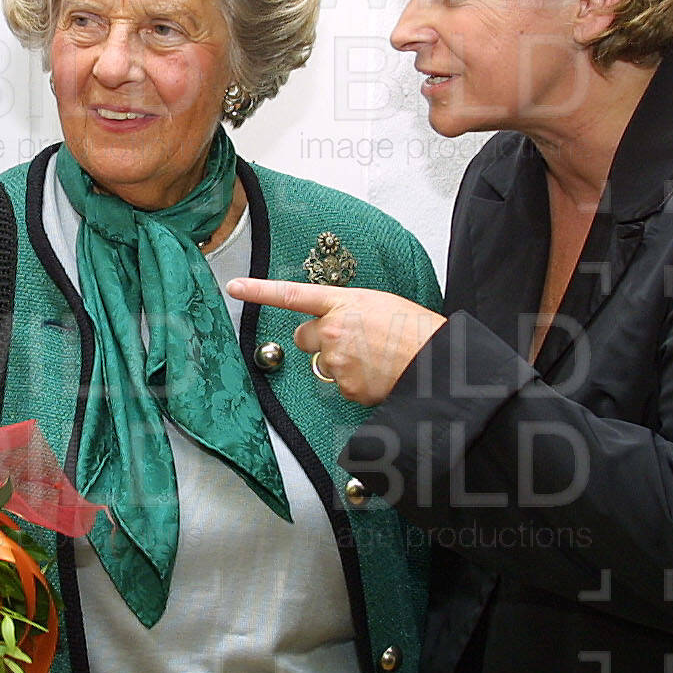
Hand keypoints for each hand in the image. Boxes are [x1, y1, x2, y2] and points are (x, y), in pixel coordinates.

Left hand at [225, 278, 445, 406]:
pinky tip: (378, 375)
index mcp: (343, 303)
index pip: (292, 294)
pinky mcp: (345, 386)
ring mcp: (337, 360)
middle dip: (319, 339)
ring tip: (374, 359)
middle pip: (304, 335)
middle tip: (352, 341)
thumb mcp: (381, 304)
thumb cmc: (416, 329)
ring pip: (324, 362)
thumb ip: (350, 310)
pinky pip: (341, 385)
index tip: (235, 287)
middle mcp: (333, 330)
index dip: (259, 291)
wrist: (437, 361)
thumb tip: (337, 323)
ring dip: (341, 362)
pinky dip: (356, 383)